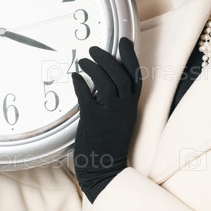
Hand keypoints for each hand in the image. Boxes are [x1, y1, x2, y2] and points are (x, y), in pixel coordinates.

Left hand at [71, 37, 141, 202]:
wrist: (104, 169)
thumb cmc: (108, 143)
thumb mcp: (119, 119)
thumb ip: (115, 100)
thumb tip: (101, 79)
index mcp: (132, 107)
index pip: (135, 76)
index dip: (130, 56)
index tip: (123, 41)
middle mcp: (124, 108)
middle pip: (120, 74)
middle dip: (108, 57)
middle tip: (95, 49)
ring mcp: (110, 114)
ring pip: (106, 82)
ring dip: (94, 67)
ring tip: (84, 60)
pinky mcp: (93, 120)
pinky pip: (86, 95)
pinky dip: (80, 83)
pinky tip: (74, 77)